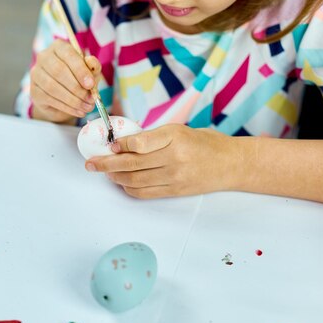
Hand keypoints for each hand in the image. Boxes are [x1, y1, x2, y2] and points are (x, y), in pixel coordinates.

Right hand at [30, 39, 101, 123]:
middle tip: (90, 99)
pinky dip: (66, 107)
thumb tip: (91, 62)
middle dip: (77, 87)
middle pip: (59, 71)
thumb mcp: (90, 72)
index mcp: (59, 47)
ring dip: (73, 100)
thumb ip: (93, 66)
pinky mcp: (34, 90)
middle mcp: (44, 57)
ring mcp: (36, 74)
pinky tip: (77, 111)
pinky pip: (49, 99)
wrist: (62, 97)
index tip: (91, 84)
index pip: (68, 54)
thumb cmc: (78, 79)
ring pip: (53, 87)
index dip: (80, 70)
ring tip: (86, 107)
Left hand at [85, 124, 237, 197]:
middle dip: (107, 164)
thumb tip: (124, 143)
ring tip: (104, 173)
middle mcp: (174, 157)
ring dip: (115, 177)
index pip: (139, 143)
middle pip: (132, 164)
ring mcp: (174, 176)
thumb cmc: (205, 143)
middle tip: (91, 163)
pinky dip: (129, 188)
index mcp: (174, 137)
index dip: (120, 145)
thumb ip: (154, 137)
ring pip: (135, 180)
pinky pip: (145, 192)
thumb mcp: (179, 130)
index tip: (110, 145)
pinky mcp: (175, 191)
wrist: (231, 164)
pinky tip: (122, 182)